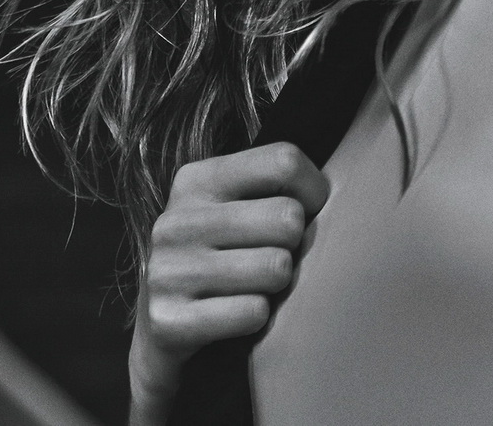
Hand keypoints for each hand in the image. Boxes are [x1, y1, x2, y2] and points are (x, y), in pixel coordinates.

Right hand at [128, 142, 329, 425]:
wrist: (159, 331)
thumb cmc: (221, 257)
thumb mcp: (235, 208)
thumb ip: (276, 187)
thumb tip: (334, 189)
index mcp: (196, 179)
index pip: (284, 161)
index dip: (314, 190)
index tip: (311, 212)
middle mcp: (177, 220)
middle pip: (287, 217)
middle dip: (297, 244)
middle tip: (280, 258)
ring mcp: (167, 271)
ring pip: (275, 268)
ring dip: (280, 285)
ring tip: (260, 286)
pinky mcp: (168, 322)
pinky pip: (252, 313)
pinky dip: (260, 318)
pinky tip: (242, 315)